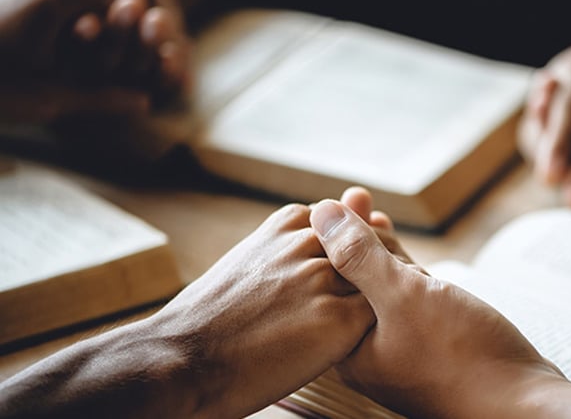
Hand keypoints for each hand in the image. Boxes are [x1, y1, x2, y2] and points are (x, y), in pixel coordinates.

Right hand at [47, 0, 190, 94]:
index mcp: (62, 44)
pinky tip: (177, 50)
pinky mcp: (154, 83)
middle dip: (118, 35)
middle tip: (132, 4)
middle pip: (104, 62)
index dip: (81, 37)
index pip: (70, 49)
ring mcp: (125, 79)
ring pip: (135, 73)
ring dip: (147, 49)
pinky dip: (171, 70)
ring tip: (159, 18)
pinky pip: (162, 83)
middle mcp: (91, 68)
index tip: (89, 21)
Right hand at [146, 203, 373, 417]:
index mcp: (288, 223)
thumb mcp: (248, 260)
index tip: (327, 285)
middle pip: (365, 250)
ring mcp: (325, 279)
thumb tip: (318, 230)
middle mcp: (310, 243)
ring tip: (343, 331)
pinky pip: (375, 318)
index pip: (344, 228)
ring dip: (372, 301)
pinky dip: (369, 331)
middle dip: (363, 278)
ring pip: (375, 280)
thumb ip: (287, 243)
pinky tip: (346, 347)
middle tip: (339, 313)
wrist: (183, 359)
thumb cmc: (212, 317)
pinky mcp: (338, 320)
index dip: (343, 261)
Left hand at [310, 200, 564, 418]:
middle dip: (356, 239)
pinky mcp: (435, 345)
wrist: (523, 403)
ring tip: (374, 214)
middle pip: (356, 283)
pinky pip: (413, 302)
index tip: (331, 203)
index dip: (330, 238)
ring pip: (386, 290)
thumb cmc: (462, 358)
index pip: (330, 282)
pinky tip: (407, 256)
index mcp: (351, 349)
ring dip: (382, 251)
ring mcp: (404, 349)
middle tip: (355, 197)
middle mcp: (371, 353)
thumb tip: (322, 213)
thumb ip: (360, 255)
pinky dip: (409, 273)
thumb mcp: (404, 297)